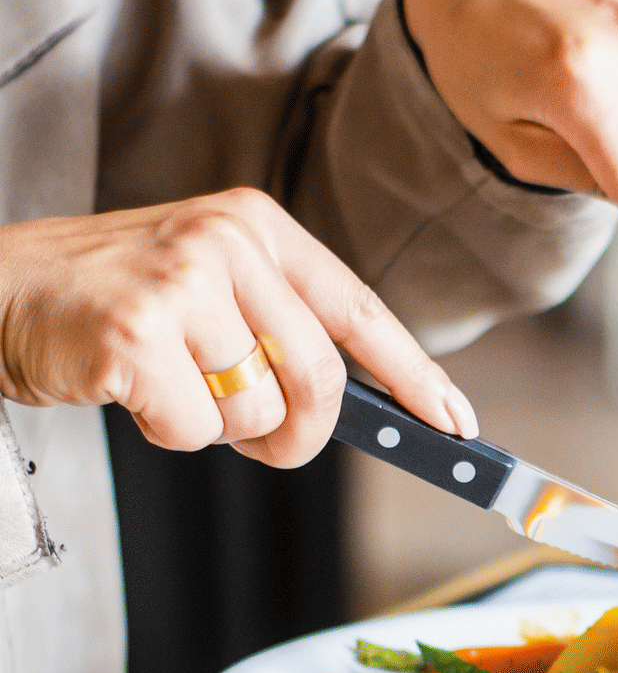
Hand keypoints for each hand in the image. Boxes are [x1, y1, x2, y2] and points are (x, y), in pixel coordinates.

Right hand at [0, 189, 478, 466]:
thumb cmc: (107, 301)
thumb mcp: (207, 287)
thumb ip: (282, 328)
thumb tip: (371, 406)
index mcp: (255, 227)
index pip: (361, 310)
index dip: (415, 375)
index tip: (455, 424)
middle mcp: (225, 244)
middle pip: (323, 377)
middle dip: (305, 433)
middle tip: (270, 444)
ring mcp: (179, 284)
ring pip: (262, 410)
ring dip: (225, 430)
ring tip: (174, 390)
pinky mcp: (136, 334)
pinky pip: (198, 430)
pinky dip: (171, 436)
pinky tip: (133, 393)